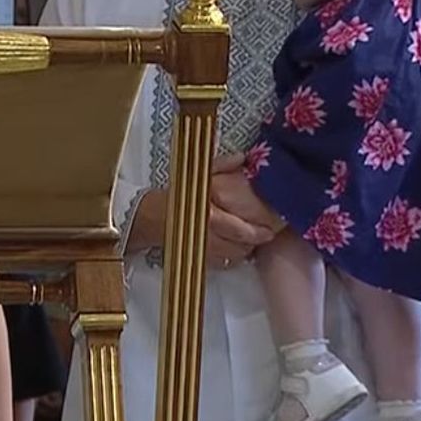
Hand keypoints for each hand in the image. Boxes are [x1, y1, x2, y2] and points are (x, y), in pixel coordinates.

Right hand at [128, 153, 277, 266]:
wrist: (150, 216)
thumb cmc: (176, 196)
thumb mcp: (197, 175)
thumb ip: (221, 165)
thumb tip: (242, 157)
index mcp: (209, 215)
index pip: (240, 229)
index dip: (257, 232)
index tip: (270, 229)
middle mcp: (208, 235)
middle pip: (240, 245)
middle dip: (254, 241)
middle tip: (264, 234)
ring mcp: (203, 250)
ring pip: (234, 256)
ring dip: (244, 249)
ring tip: (250, 240)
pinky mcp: (199, 259)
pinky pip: (223, 263)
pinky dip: (232, 257)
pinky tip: (234, 247)